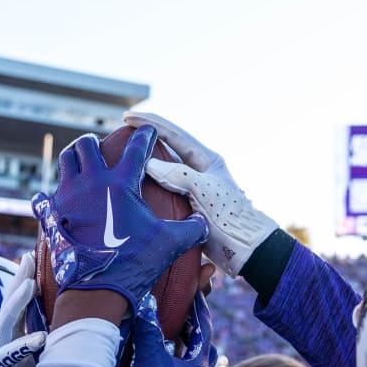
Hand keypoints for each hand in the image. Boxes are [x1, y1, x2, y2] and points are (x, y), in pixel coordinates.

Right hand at [0, 262, 43, 366]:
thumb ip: (51, 352)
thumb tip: (78, 334)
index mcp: (16, 343)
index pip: (21, 307)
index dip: (26, 282)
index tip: (35, 257)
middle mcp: (6, 347)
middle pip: (10, 306)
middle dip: (19, 280)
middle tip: (29, 257)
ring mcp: (0, 362)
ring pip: (4, 325)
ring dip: (17, 303)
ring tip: (29, 283)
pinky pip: (9, 359)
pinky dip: (23, 347)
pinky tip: (39, 338)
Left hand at [31, 126, 206, 313]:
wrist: (96, 290)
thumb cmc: (134, 263)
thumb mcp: (169, 244)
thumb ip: (191, 229)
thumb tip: (202, 222)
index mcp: (120, 184)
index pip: (135, 149)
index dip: (144, 135)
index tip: (146, 130)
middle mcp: (91, 183)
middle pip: (86, 145)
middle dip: (95, 143)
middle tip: (102, 149)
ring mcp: (68, 198)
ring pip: (65, 162)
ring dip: (74, 159)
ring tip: (81, 165)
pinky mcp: (52, 215)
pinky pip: (45, 196)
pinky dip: (51, 194)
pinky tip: (55, 199)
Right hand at [117, 293, 215, 366]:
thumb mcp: (150, 363)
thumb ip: (149, 332)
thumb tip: (146, 305)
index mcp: (200, 364)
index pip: (203, 326)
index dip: (198, 305)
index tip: (193, 287)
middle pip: (200, 339)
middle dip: (191, 320)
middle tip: (181, 301)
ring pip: (189, 353)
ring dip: (180, 335)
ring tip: (169, 320)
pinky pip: (178, 364)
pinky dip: (171, 350)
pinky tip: (157, 348)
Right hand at [124, 111, 276, 276]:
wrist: (245, 248)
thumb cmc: (230, 216)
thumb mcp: (204, 190)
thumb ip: (177, 174)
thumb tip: (147, 163)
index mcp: (206, 159)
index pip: (174, 134)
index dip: (150, 123)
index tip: (128, 117)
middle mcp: (198, 170)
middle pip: (166, 148)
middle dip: (145, 139)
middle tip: (120, 135)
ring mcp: (193, 188)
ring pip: (163, 169)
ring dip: (144, 162)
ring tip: (122, 158)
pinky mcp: (187, 207)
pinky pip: (162, 190)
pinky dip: (147, 185)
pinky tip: (133, 187)